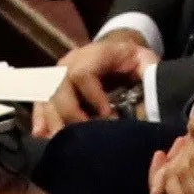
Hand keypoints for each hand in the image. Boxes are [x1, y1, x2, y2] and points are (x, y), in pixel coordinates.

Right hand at [34, 32, 149, 137]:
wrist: (119, 49)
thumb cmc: (134, 60)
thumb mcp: (147, 62)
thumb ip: (150, 78)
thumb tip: (152, 105)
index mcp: (96, 53)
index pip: (83, 74)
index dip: (93, 98)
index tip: (109, 118)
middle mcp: (71, 62)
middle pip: (59, 88)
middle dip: (71, 116)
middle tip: (85, 138)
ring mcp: (59, 74)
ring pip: (47, 97)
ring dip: (52, 122)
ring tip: (59, 144)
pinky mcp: (53, 87)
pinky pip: (41, 103)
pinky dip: (41, 119)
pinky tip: (41, 136)